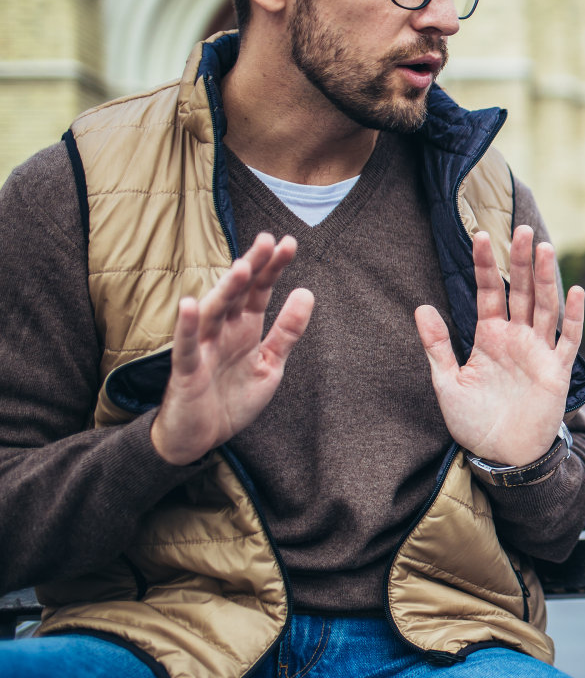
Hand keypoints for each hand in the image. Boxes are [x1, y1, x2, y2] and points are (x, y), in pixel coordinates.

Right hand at [151, 231, 314, 464]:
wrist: (200, 438)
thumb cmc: (232, 398)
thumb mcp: (270, 364)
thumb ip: (287, 331)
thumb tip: (306, 292)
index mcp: (244, 328)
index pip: (259, 291)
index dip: (272, 268)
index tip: (289, 243)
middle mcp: (222, 331)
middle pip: (237, 293)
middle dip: (253, 267)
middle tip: (268, 239)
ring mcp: (202, 348)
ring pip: (214, 312)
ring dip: (226, 290)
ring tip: (242, 266)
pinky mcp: (186, 370)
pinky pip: (185, 346)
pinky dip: (186, 326)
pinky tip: (189, 305)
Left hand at [415, 226, 583, 467]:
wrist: (502, 456)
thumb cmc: (474, 422)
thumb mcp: (447, 383)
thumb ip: (437, 346)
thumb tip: (421, 307)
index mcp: (490, 336)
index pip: (489, 292)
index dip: (485, 265)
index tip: (478, 235)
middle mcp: (517, 338)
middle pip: (522, 291)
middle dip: (522, 260)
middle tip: (522, 228)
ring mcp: (538, 352)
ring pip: (545, 307)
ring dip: (546, 279)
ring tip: (544, 249)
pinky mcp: (556, 371)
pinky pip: (567, 340)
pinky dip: (573, 317)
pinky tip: (575, 292)